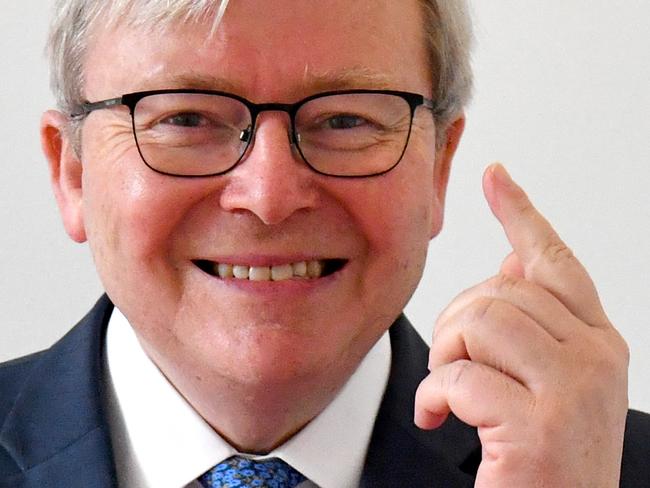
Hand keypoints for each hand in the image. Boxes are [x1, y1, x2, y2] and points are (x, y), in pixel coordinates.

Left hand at [414, 164, 628, 486]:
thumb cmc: (545, 457)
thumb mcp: (547, 382)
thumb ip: (532, 321)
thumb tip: (510, 262)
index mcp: (597, 342)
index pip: (554, 261)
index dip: (519, 214)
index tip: (495, 177)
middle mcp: (595, 358)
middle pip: (498, 291)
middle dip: (455, 325)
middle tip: (452, 365)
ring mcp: (572, 391)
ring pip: (479, 321)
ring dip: (446, 356)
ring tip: (448, 390)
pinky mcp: (538, 427)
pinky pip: (460, 374)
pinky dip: (434, 395)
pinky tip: (440, 418)